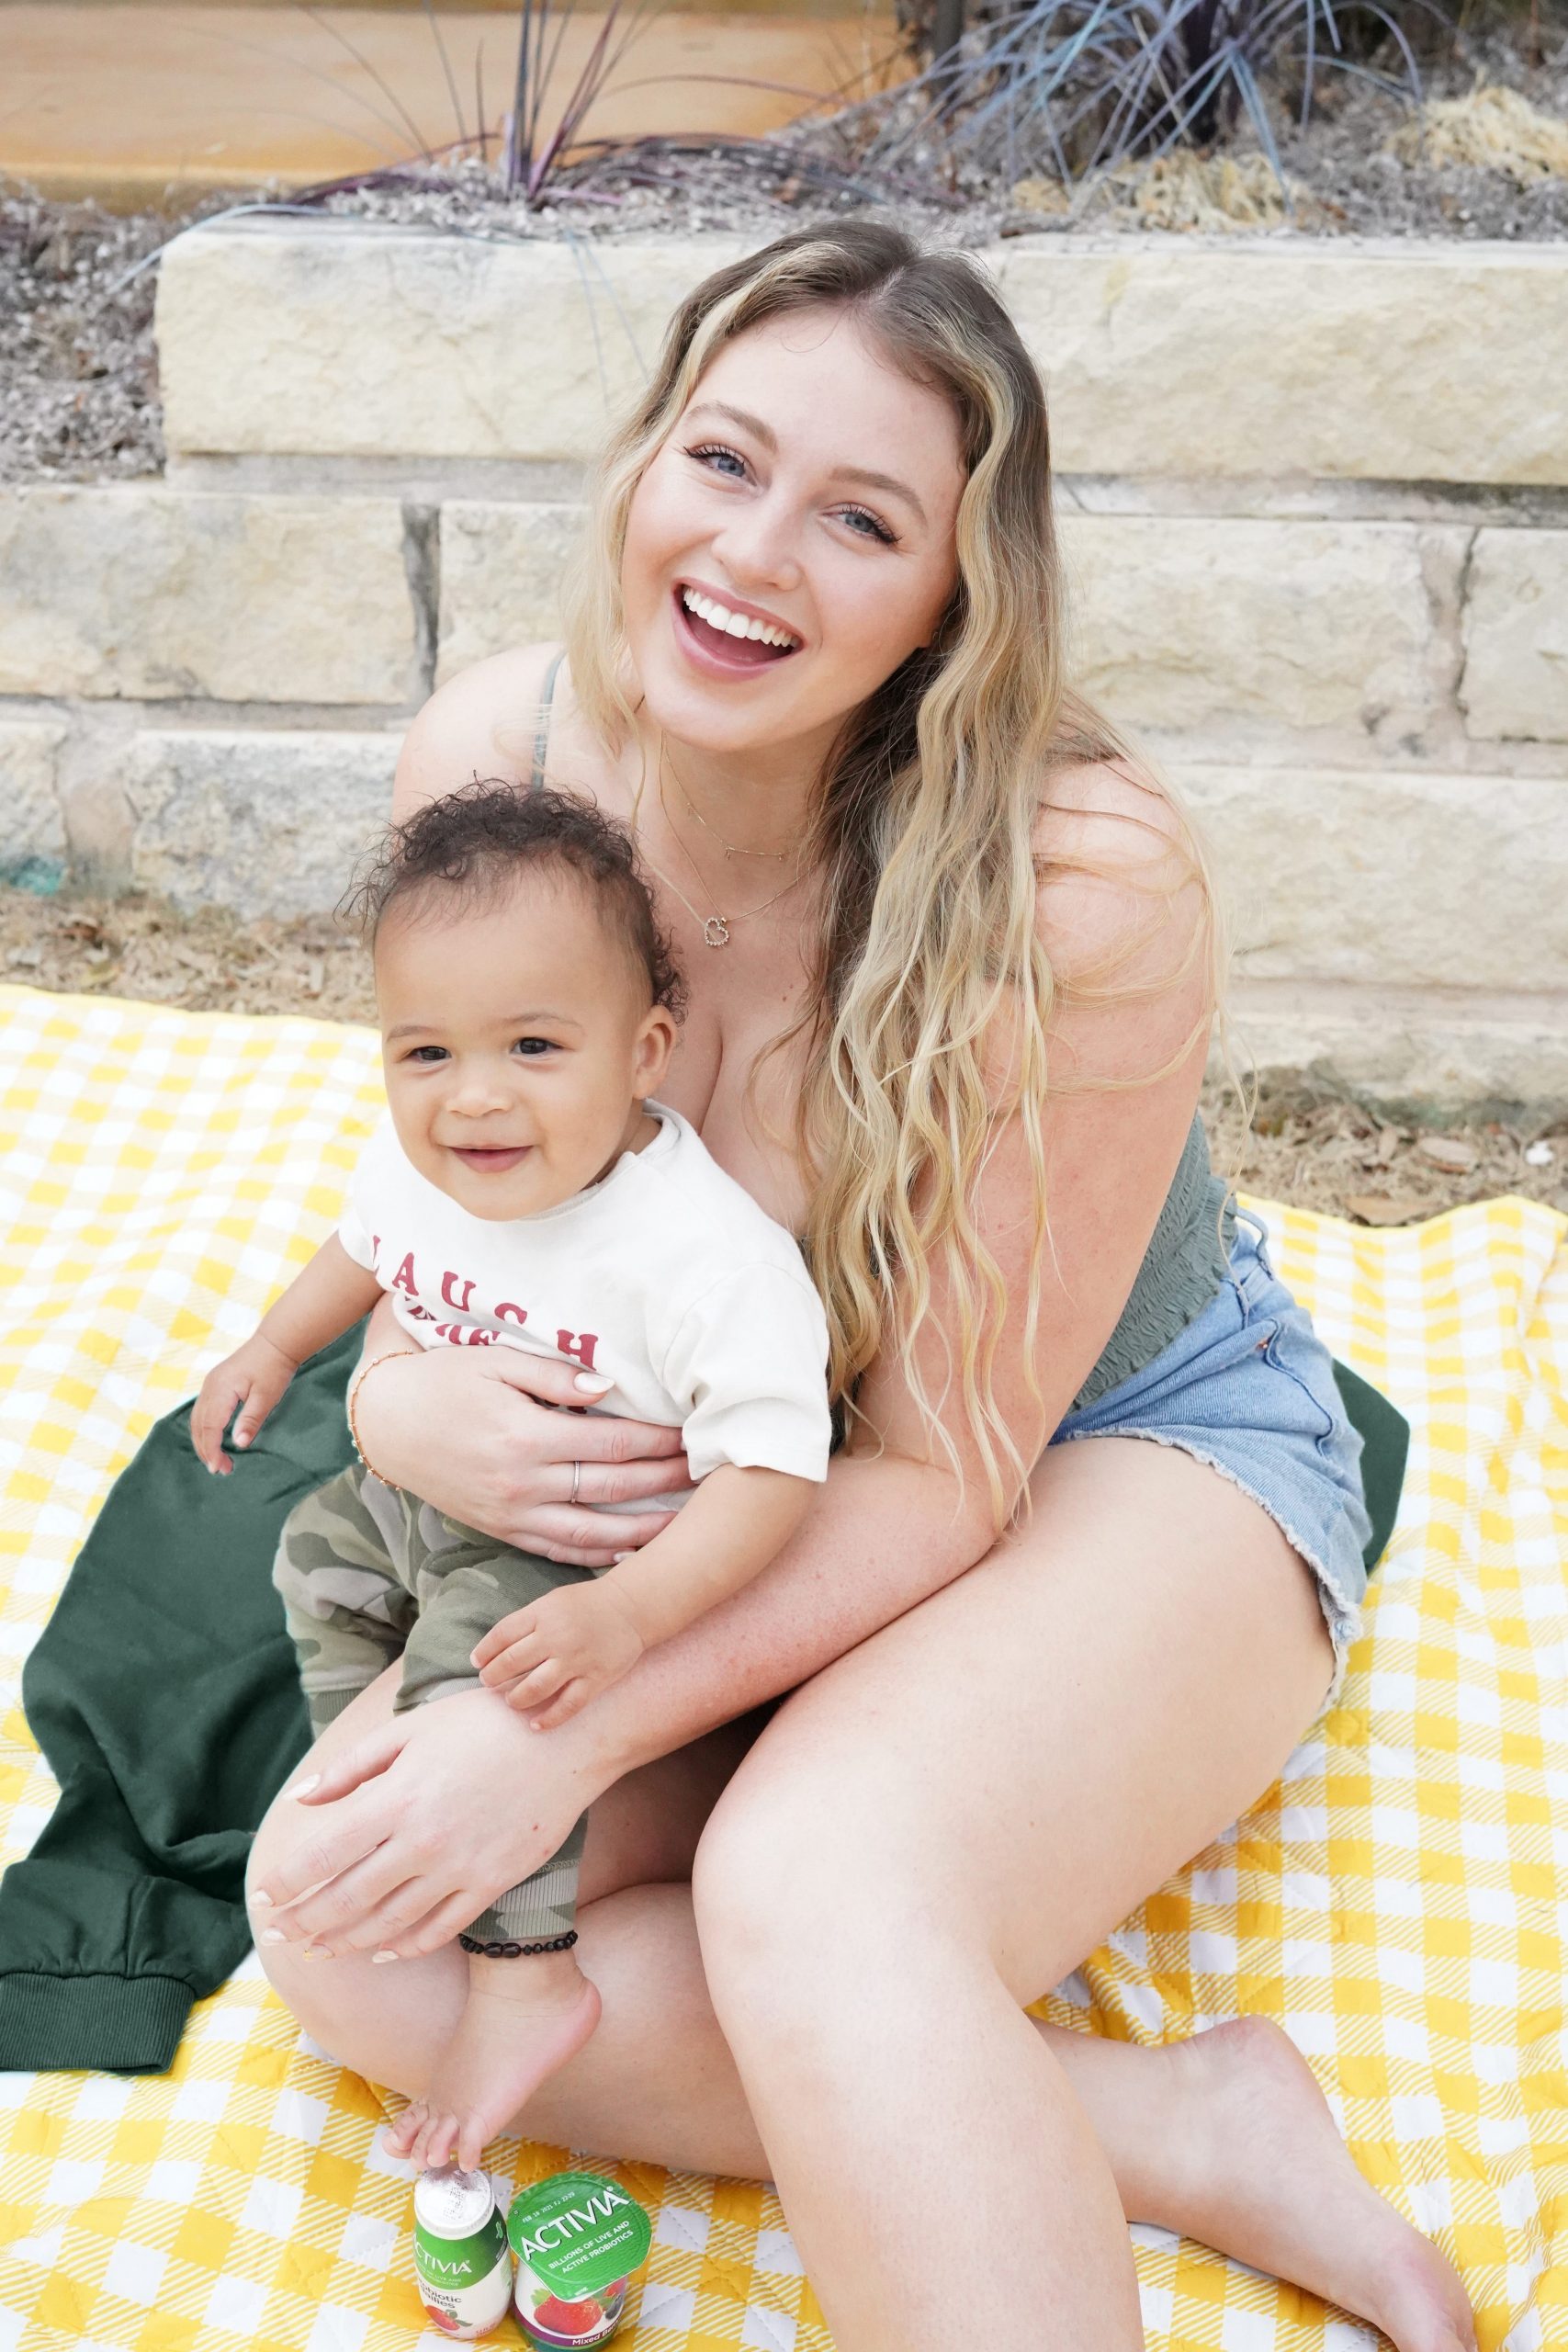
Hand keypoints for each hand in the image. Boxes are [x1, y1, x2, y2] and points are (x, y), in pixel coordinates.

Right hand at [190, 1332, 297, 1472]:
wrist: (276, 1343)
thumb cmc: (274, 1368)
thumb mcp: (266, 1397)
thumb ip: (251, 1420)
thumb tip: (239, 1444)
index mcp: (220, 1390)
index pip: (209, 1428)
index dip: (212, 1450)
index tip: (219, 1469)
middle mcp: (210, 1387)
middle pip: (199, 1426)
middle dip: (207, 1450)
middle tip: (222, 1470)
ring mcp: (210, 1385)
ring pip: (197, 1420)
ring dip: (205, 1442)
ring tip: (219, 1461)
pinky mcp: (215, 1384)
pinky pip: (203, 1411)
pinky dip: (205, 1429)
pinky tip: (215, 1440)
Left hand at [251, 1685, 612, 1959]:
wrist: (565, 1736)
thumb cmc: (484, 1721)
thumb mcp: (411, 1729)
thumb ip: (352, 1768)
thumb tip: (301, 1799)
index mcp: (396, 1799)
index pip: (321, 1857)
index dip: (286, 1882)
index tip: (265, 1895)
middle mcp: (421, 1841)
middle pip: (346, 1899)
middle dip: (304, 1921)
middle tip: (280, 1934)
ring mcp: (458, 1868)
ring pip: (387, 1923)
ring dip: (345, 1942)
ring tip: (319, 1949)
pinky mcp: (490, 1884)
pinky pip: (438, 1929)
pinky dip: (404, 1947)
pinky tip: (381, 1952)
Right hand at [352, 1344, 692, 1564]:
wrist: (387, 1423)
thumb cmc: (446, 1379)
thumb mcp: (496, 1361)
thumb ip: (555, 1376)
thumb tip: (609, 1386)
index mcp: (526, 1435)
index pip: (613, 1443)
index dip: (658, 1441)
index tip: (693, 1434)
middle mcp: (522, 1482)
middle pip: (613, 1488)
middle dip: (665, 1481)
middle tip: (707, 1474)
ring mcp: (512, 1513)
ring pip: (592, 1533)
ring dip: (644, 1531)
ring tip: (686, 1524)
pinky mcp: (502, 1529)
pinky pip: (558, 1551)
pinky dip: (599, 1556)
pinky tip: (633, 1553)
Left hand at [472, 1583, 645, 1727]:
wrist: (631, 1607)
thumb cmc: (586, 1604)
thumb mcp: (552, 1602)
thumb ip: (527, 1622)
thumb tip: (497, 1649)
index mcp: (543, 1613)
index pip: (502, 1635)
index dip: (484, 1651)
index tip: (477, 1662)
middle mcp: (557, 1637)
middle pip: (512, 1662)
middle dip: (493, 1676)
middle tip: (488, 1682)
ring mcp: (576, 1660)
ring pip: (535, 1687)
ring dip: (515, 1698)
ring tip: (510, 1700)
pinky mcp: (595, 1679)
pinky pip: (568, 1705)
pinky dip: (549, 1719)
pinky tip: (535, 1725)